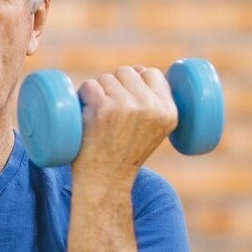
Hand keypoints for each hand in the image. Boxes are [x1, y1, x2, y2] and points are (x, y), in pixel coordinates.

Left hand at [74, 65, 178, 187]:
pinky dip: (82, 96)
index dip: (136, 79)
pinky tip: (85, 114)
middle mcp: (150, 107)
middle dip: (115, 86)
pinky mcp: (102, 108)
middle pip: (127, 72)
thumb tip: (139, 70)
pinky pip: (89, 85)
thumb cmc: (124, 156)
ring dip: (97, 92)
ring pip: (106, 78)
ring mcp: (126, 106)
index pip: (152, 73)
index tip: (126, 98)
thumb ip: (154, 103)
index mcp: (168, 111)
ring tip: (99, 118)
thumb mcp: (154, 131)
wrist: (105, 182)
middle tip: (110, 113)